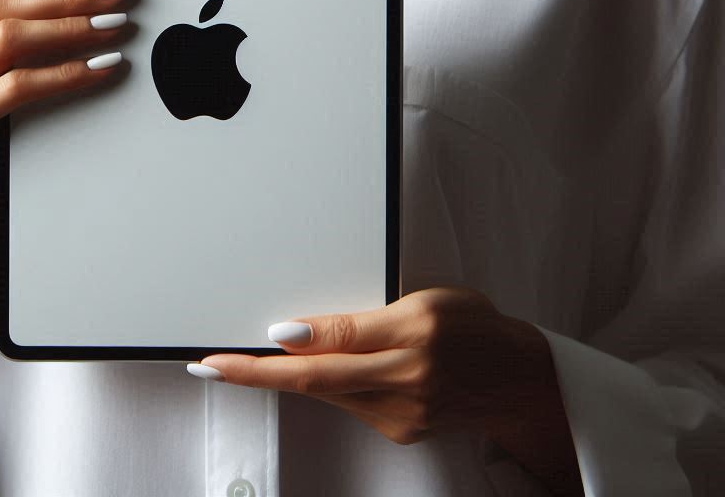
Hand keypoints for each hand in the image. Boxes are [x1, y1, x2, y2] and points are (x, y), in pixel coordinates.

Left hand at [189, 286, 582, 493]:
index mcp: (413, 332)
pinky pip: (348, 403)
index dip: (271, 353)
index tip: (226, 353)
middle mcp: (407, 378)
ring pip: (327, 393)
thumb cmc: (474, 325)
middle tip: (210, 368)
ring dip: (283, 379)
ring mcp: (403, 414)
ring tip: (244, 361)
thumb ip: (359, 318)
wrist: (520, 380)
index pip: (326, 344)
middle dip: (255, 375)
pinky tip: (311, 369)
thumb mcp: (425, 298)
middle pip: (314, 381)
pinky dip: (322, 385)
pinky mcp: (401, 430)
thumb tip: (297, 332)